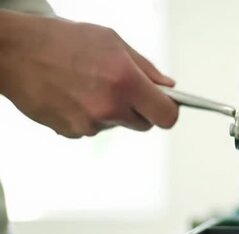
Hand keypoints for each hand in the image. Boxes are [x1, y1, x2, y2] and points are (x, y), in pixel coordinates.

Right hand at [0, 10, 178, 137]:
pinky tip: (74, 95)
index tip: (167, 106)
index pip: (166, 115)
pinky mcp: (72, 132)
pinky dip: (89, 116)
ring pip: (117, 125)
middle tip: (122, 89)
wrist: (14, 52)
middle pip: (144, 124)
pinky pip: (93, 128)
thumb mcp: (112, 42)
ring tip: (89, 85)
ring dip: (111, 111)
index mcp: (125, 82)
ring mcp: (90, 124)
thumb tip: (167, 86)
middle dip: (139, 109)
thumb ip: (145, 68)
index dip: (169, 111)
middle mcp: (110, 107)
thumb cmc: (60, 41)